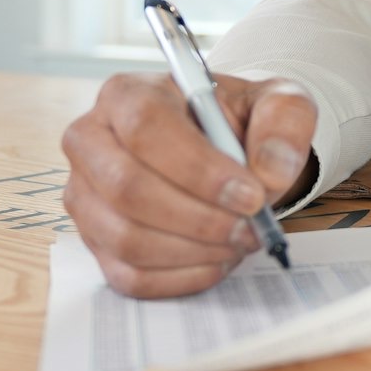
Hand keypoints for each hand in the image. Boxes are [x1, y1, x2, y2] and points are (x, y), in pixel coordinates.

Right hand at [60, 73, 318, 297]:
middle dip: (198, 218)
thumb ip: (284, 121)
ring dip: (194, 250)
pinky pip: (128, 275)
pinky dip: (182, 276)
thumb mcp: (277, 102)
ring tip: (240, 240)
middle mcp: (92, 141)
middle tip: (250, 226)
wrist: (225, 149)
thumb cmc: (240, 121)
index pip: (146, 128)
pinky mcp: (95, 240)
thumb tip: (270, 171)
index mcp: (128, 94)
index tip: (250, 195)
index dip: (198, 169)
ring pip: (125, 238)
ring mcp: (85, 194)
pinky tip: (218, 259)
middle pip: (126, 187)